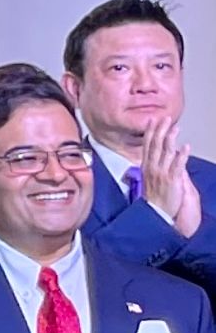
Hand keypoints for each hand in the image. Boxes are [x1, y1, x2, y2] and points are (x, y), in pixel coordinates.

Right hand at [139, 115, 202, 238]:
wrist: (155, 214)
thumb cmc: (154, 198)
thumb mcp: (149, 179)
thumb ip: (155, 165)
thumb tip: (161, 154)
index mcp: (147, 167)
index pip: (148, 146)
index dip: (151, 132)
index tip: (153, 121)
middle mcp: (153, 168)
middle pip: (156, 146)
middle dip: (160, 131)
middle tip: (165, 118)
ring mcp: (162, 174)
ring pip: (166, 153)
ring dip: (170, 139)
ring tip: (175, 128)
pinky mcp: (172, 180)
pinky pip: (177, 166)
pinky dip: (181, 156)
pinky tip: (185, 147)